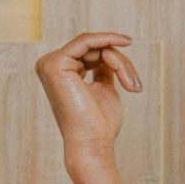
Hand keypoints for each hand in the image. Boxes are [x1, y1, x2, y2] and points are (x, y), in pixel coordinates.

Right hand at [35, 32, 141, 166]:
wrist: (92, 143)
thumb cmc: (100, 123)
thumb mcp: (104, 89)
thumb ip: (103, 69)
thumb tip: (109, 51)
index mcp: (60, 71)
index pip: (91, 53)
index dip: (116, 61)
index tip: (135, 76)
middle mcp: (49, 65)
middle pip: (94, 48)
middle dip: (121, 63)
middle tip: (135, 86)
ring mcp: (49, 64)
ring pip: (95, 46)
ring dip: (120, 62)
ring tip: (131, 85)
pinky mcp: (55, 64)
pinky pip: (87, 41)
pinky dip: (109, 41)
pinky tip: (125, 42)